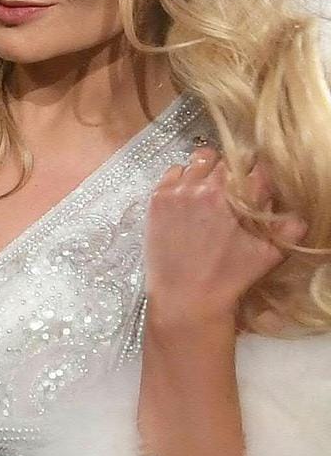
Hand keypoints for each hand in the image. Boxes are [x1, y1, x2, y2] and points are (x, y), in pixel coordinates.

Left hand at [144, 148, 304, 334]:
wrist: (186, 295)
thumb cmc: (229, 276)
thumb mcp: (268, 254)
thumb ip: (288, 229)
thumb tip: (297, 213)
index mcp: (236, 198)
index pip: (255, 168)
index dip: (258, 174)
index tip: (256, 183)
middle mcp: (206, 188)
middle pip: (226, 161)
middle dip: (233, 173)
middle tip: (233, 190)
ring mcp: (178, 191)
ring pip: (199, 161)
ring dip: (208, 171)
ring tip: (210, 190)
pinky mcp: (157, 197)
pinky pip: (173, 171)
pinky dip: (183, 177)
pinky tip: (188, 195)